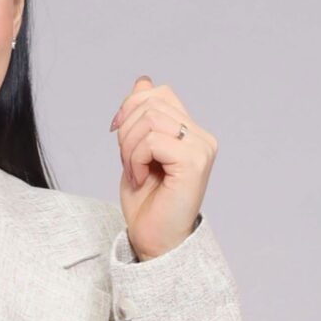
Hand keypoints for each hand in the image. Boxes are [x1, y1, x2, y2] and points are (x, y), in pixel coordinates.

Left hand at [109, 75, 216, 260]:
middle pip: (150, 103)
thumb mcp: (135, 150)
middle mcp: (202, 137)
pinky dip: (135, 159)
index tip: (118, 133)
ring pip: (150, 119)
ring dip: (129, 147)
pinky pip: (152, 140)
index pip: (157, 93)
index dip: (129, 107)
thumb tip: (143, 80)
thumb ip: (141, 117)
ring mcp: (201, 149)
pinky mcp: (194, 163)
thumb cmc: (146, 201)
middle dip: (125, 131)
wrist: (153, 239)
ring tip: (135, 172)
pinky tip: (140, 179)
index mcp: (190, 131)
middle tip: (128, 162)